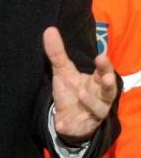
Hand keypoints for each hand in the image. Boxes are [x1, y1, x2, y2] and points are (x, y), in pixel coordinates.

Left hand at [43, 27, 116, 142]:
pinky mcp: (82, 127)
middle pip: (109, 91)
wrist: (67, 118)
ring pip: (99, 109)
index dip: (104, 66)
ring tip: (81, 92)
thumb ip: (57, 53)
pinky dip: (68, 126)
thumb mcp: (62, 71)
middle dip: (109, 84)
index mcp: (96, 82)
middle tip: (106, 77)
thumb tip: (49, 29)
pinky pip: (77, 128)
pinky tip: (60, 125)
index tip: (101, 56)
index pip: (103, 72)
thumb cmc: (70, 91)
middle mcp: (100, 98)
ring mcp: (93, 114)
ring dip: (91, 102)